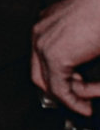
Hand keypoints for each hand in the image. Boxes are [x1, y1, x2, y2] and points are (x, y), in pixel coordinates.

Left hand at [32, 0, 99, 116]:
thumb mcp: (87, 40)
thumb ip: (79, 55)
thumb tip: (79, 81)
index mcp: (47, 24)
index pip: (43, 60)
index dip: (60, 80)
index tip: (77, 92)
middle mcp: (40, 32)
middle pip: (40, 73)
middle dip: (61, 93)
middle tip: (80, 104)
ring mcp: (43, 43)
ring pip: (50, 83)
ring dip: (74, 97)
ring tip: (89, 104)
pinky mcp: (55, 56)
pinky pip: (61, 89)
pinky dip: (76, 100)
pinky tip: (88, 104)